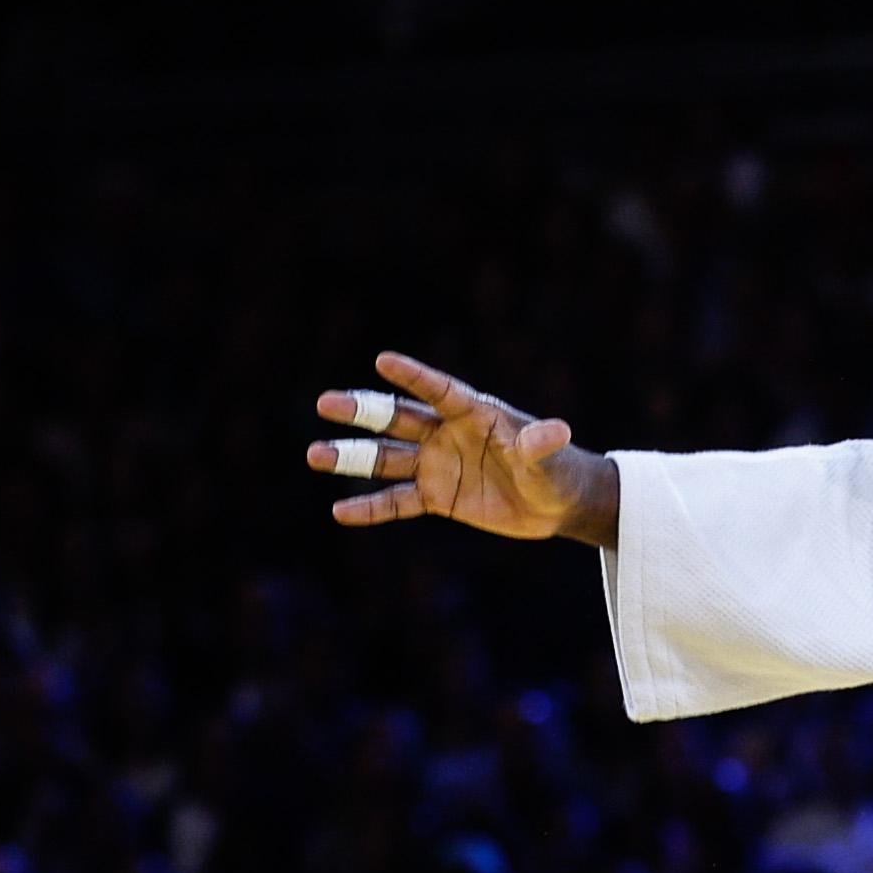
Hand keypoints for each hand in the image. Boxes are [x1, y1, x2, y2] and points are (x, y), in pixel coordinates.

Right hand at [307, 352, 620, 545]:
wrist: (555, 504)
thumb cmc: (558, 471)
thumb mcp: (550, 459)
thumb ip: (542, 446)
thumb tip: (556, 431)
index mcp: (474, 414)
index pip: (438, 391)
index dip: (413, 376)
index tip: (382, 361)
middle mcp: (448, 434)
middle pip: (397, 419)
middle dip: (362, 411)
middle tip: (324, 403)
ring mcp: (438, 465)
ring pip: (387, 459)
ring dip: (352, 457)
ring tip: (314, 455)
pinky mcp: (437, 497)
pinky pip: (398, 501)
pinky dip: (371, 507)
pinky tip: (339, 511)